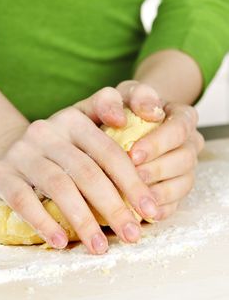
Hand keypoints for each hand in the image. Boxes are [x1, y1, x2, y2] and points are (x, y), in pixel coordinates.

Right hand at [0, 89, 158, 254]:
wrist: (8, 148)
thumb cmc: (57, 150)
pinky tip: (60, 241)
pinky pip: (23, 199)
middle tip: (132, 235)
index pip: (108, 151)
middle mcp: (47, 130)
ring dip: (82, 220)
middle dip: (113, 206)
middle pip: (86, 171)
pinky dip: (43, 222)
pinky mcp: (2, 172)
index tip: (151, 211)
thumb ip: (113, 145)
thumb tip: (152, 178)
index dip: (133, 182)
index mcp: (73, 120)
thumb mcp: (81, 134)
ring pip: (58, 186)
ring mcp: (22, 151)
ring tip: (100, 247)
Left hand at [115, 80, 203, 220]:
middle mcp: (189, 143)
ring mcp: (185, 167)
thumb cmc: (123, 109)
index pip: (179, 128)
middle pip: (184, 159)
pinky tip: (142, 212)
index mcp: (181, 116)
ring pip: (183, 184)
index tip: (133, 153)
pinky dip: (160, 209)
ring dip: (159, 192)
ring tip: (136, 196)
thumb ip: (121, 97)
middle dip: (157, 170)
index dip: (158, 144)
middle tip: (132, 176)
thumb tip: (129, 115)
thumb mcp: (119, 95)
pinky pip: (176, 203)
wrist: (123, 124)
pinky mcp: (176, 187)